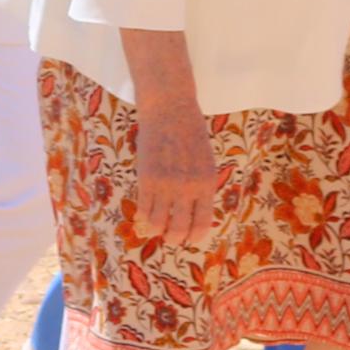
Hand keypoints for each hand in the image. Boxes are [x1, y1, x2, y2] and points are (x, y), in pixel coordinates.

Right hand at [126, 95, 219, 247]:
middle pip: (179, 230)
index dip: (194, 237)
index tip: (189, 239)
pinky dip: (142, 216)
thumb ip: (201, 188)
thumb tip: (193, 216)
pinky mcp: (146, 178)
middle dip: (174, 239)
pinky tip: (143, 213)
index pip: (202, 224)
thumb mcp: (205, 162)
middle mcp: (187, 188)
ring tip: (155, 226)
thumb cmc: (190, 134)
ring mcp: (165, 184)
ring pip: (157, 224)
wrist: (170, 109)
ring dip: (155, 230)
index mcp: (206, 184)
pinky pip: (143, 209)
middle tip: (170, 237)